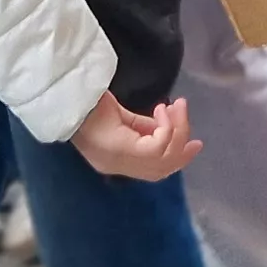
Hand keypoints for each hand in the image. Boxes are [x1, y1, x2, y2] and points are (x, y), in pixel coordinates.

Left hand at [71, 93, 200, 180]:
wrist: (70, 95)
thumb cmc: (89, 101)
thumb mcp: (123, 117)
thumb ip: (144, 126)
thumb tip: (166, 124)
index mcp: (116, 161)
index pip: (153, 171)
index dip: (176, 160)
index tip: (193, 145)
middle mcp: (119, 167)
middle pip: (162, 169)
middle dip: (182, 149)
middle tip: (197, 137)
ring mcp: (121, 162)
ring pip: (164, 158)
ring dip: (178, 131)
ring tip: (178, 108)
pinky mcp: (125, 151)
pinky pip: (159, 145)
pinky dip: (167, 126)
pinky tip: (163, 109)